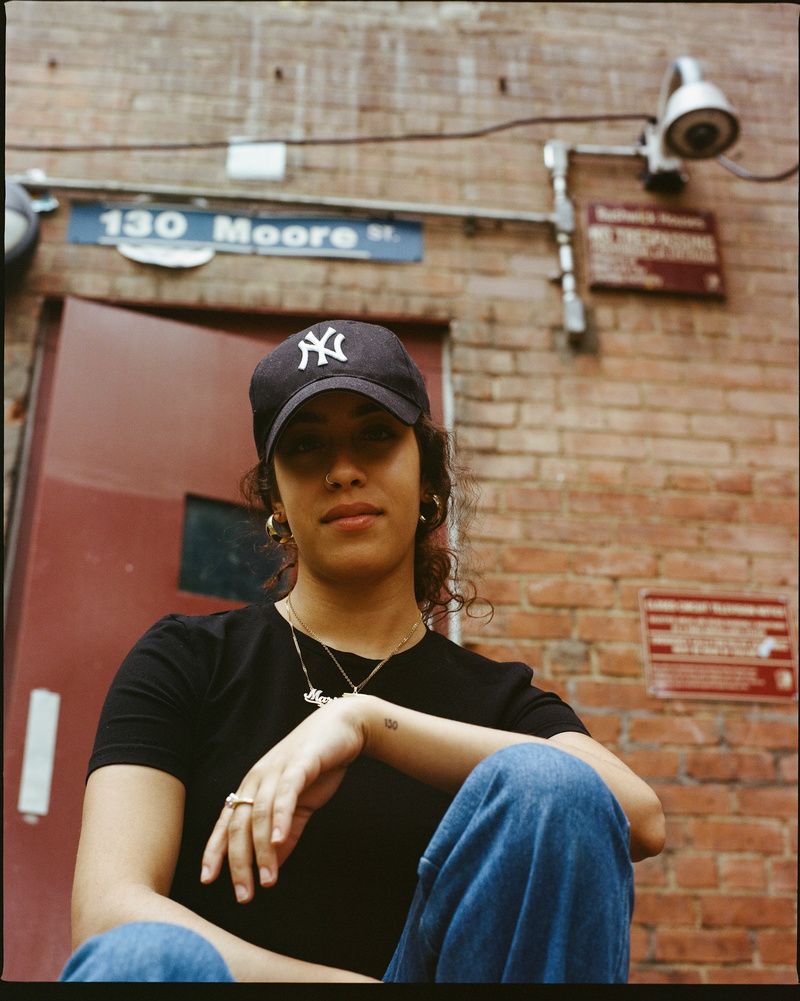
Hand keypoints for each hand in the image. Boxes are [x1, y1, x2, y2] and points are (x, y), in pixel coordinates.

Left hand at [200, 697, 366, 902]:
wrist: (343, 726)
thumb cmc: (318, 766)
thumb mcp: (298, 806)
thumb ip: (285, 835)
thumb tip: (272, 868)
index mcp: (252, 787)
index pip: (226, 823)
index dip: (215, 850)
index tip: (208, 879)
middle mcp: (257, 778)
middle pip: (239, 824)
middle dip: (238, 863)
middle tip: (243, 894)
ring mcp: (276, 770)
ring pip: (260, 814)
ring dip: (262, 850)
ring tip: (267, 880)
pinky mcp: (299, 765)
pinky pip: (285, 794)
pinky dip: (280, 818)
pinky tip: (280, 840)